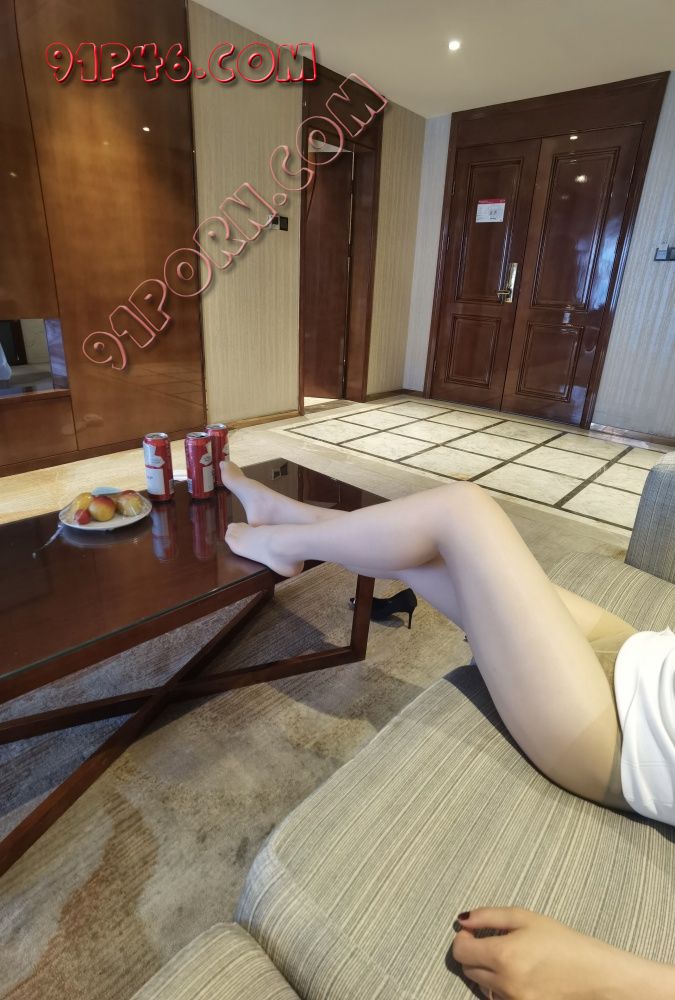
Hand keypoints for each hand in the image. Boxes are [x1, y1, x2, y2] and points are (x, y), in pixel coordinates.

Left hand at [451, 907, 650, 999]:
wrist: (594, 974)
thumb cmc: (562, 942)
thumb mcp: (525, 917)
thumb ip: (488, 916)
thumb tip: (462, 920)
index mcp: (503, 955)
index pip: (460, 952)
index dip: (462, 940)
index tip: (471, 933)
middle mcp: (505, 983)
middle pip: (469, 970)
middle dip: (474, 954)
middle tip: (491, 943)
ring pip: (482, 986)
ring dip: (486, 972)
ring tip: (509, 959)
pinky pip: (498, 999)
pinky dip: (499, 987)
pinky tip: (517, 976)